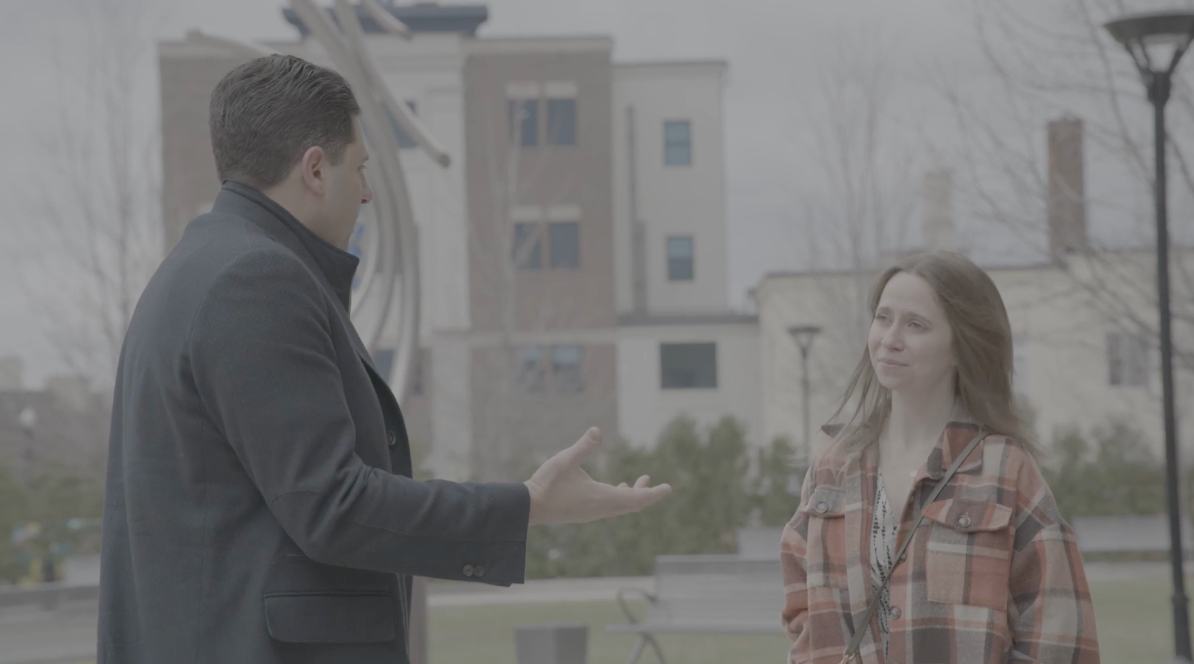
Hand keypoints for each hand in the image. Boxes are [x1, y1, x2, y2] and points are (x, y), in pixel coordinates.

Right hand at [524, 427, 671, 525]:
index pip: (636, 498)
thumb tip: (597, 430)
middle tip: (660, 486)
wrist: (529, 507)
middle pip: (632, 505)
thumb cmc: (547, 483)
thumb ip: (583, 446)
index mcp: (601, 497)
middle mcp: (601, 509)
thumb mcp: (565, 460)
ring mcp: (593, 513)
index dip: (653, 493)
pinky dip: (621, 498)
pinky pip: (612, 508)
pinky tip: (617, 487)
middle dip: (647, 495)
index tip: (668, 489)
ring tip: (641, 481)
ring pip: (622, 507)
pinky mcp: (585, 514)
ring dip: (634, 496)